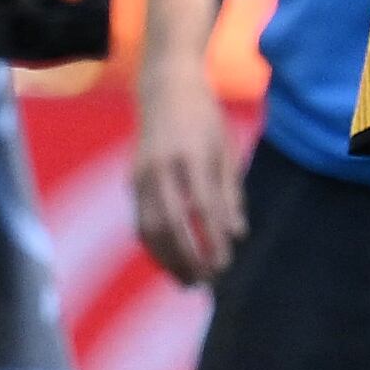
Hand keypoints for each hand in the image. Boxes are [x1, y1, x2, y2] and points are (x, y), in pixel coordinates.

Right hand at [132, 63, 242, 284]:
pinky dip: (155, 246)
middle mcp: (162, 167)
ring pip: (150, 228)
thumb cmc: (204, 117)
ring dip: (167, 260)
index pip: (204, 208)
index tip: (225, 264)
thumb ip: (230, 192)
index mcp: (192, 155)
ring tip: (188, 281)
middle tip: (206, 282)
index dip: (213, 240)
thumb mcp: (226, 148)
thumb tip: (237, 234)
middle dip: (187, 258)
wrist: (166, 87)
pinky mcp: (132, 180)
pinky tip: (170, 260)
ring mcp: (142, 174)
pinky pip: (140, 221)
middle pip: (171, 224)